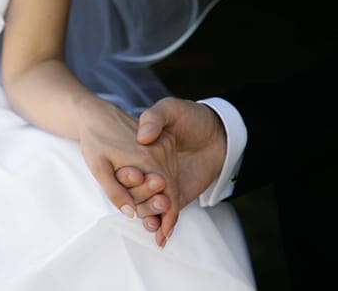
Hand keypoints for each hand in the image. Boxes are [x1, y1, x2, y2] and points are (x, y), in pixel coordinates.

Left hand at [76, 98, 178, 221]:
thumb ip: (115, 192)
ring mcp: (164, 145)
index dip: (165, 220)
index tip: (161, 237)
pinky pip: (169, 167)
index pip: (166, 196)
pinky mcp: (164, 140)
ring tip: (156, 220)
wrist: (97, 114)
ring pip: (172, 179)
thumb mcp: (98, 168)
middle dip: (165, 213)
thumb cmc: (94, 140)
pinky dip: (165, 184)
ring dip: (166, 199)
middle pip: (171, 190)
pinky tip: (155, 195)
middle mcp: (160, 152)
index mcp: (146, 159)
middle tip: (158, 233)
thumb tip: (131, 213)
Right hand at [117, 97, 226, 243]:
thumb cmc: (192, 117)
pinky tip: (161, 235)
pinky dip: (164, 227)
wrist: (219, 131)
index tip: (130, 176)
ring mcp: (162, 185)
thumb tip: (144, 137)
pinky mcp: (177, 196)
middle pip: (136, 192)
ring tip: (153, 223)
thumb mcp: (171, 108)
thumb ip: (154, 117)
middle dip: (139, 201)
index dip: (126, 177)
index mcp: (141, 153)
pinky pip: (168, 215)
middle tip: (146, 203)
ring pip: (150, 207)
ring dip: (150, 217)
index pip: (128, 171)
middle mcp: (148, 171)